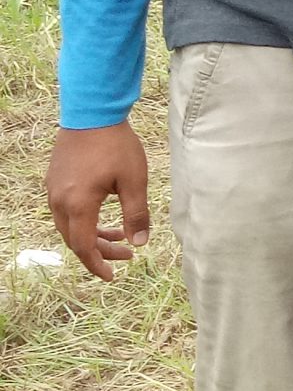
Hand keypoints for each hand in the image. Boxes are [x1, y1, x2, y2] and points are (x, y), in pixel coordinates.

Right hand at [48, 122, 151, 280]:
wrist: (91, 114)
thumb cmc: (116, 146)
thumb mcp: (134, 181)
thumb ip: (136, 214)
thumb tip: (140, 243)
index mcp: (78, 205)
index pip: (83, 246)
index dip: (97, 263)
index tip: (112, 276)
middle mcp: (59, 201)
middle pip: (75, 239)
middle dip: (100, 251)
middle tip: (127, 255)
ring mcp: (54, 190)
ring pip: (70, 225)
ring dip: (93, 235)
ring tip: (120, 236)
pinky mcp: (55, 181)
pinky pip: (66, 211)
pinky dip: (85, 220)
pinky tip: (104, 216)